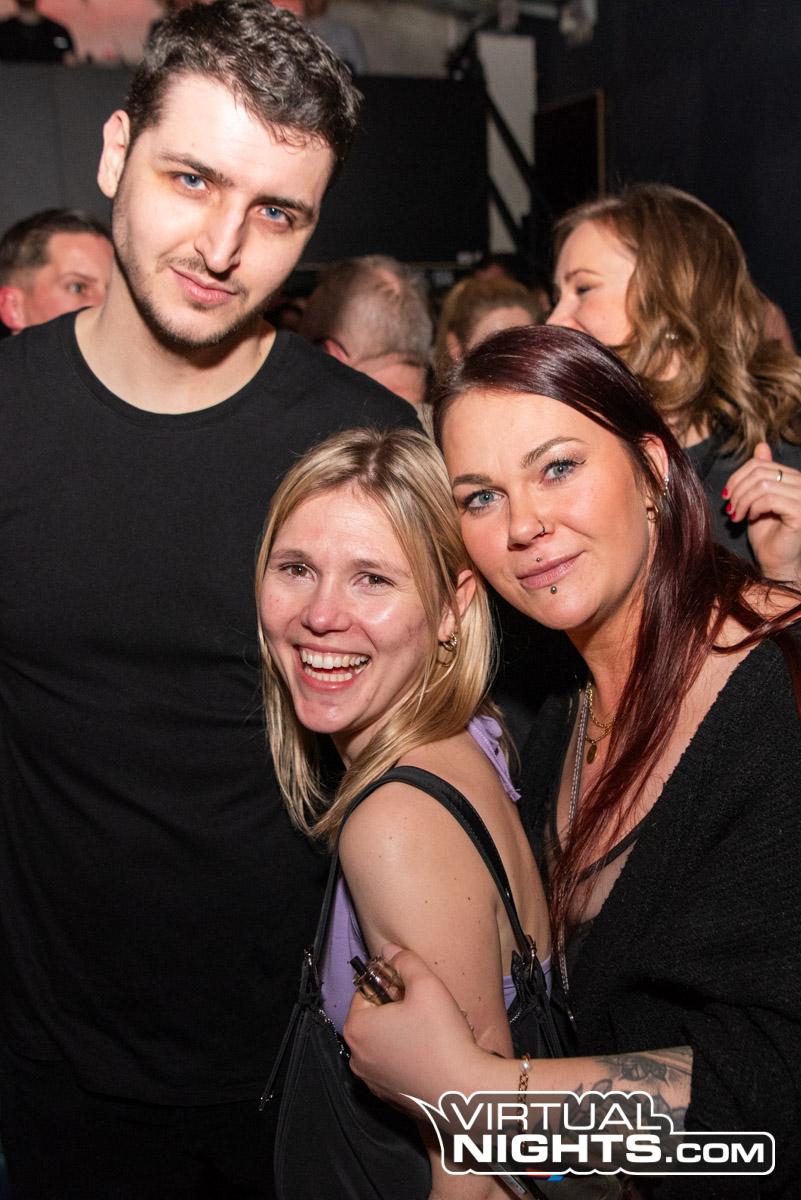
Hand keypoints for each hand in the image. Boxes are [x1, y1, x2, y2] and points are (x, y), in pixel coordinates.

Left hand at [344, 944, 486, 1109]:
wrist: (463, 1092)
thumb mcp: (426, 985)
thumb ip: (404, 961)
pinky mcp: (389, 1097)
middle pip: (373, 1017)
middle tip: (424, 1007)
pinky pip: (393, 1065)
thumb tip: (389, 950)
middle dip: (395, 1007)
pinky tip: (430, 1053)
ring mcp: (372, 1080)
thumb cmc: (442, 1036)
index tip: (412, 987)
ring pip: (383, 1042)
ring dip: (401, 1031)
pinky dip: (407, 1056)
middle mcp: (357, 1057)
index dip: (390, 983)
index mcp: (357, 1027)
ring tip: (430, 1030)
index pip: (366, 990)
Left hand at [723, 443, 800, 582]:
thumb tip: (761, 445)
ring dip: (743, 500)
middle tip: (729, 508)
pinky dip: (753, 507)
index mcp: (793, 478)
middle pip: (760, 471)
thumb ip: (760, 475)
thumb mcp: (757, 499)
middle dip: (738, 489)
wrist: (775, 562)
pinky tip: (749, 518)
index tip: (727, 496)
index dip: (738, 476)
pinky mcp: (800, 512)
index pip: (760, 463)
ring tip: (736, 515)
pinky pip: (770, 499)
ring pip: (763, 485)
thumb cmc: (766, 534)